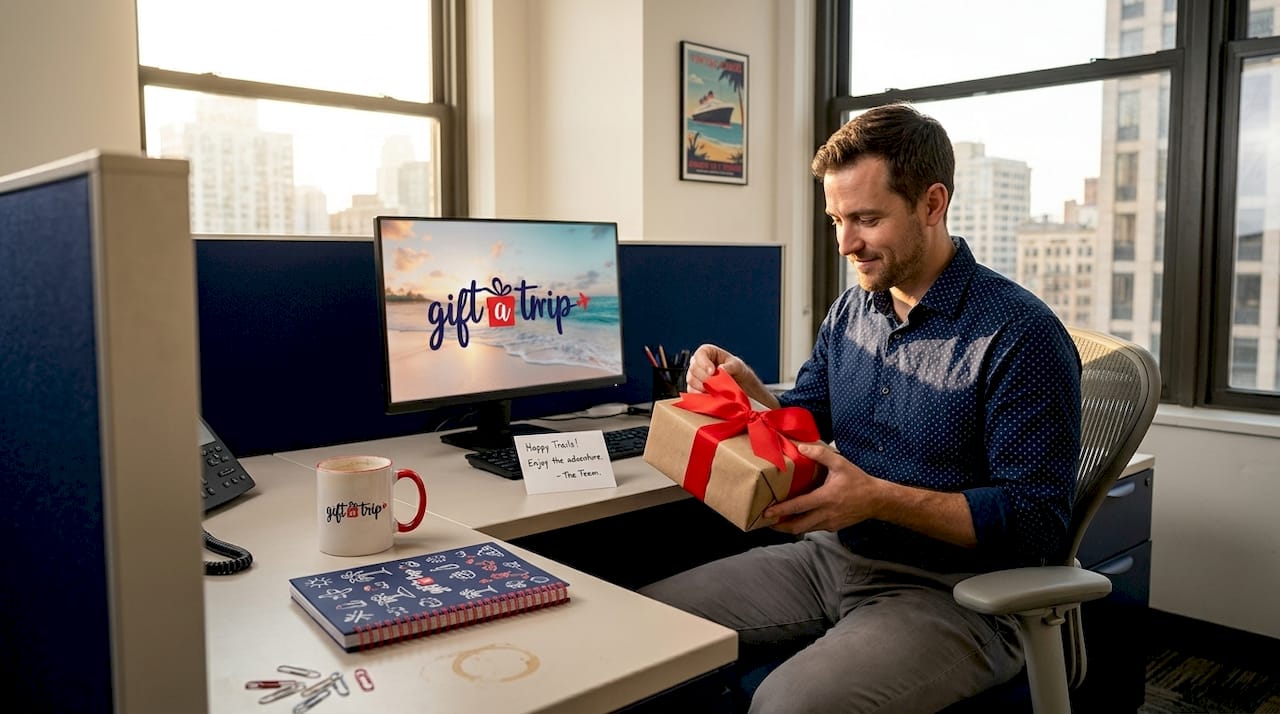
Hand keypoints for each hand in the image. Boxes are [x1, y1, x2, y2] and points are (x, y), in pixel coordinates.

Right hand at [685, 344, 775, 406]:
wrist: (738, 384)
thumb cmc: (737, 370)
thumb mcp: (737, 365)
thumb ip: (730, 366)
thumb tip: (720, 369)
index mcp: (707, 352)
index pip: (700, 354)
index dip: (704, 363)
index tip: (712, 372)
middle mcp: (697, 363)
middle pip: (693, 369)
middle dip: (703, 377)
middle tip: (713, 385)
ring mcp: (694, 376)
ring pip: (691, 381)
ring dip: (701, 387)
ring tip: (714, 392)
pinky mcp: (694, 389)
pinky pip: (692, 392)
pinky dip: (700, 395)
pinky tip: (709, 397)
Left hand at [763, 443, 878, 534]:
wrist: (877, 500)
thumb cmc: (858, 481)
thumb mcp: (840, 464)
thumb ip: (820, 454)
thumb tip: (801, 447)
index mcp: (825, 498)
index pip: (798, 506)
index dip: (781, 511)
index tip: (767, 513)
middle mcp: (826, 514)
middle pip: (798, 526)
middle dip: (780, 526)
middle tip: (766, 522)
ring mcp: (830, 523)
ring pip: (805, 529)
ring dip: (790, 527)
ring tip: (777, 523)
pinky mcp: (833, 527)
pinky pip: (814, 528)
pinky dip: (803, 525)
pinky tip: (797, 519)